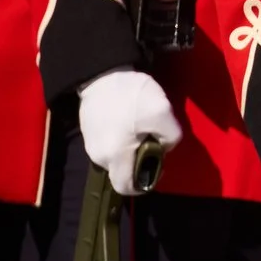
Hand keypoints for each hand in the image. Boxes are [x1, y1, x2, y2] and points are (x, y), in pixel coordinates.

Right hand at [76, 70, 179, 194]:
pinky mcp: (89, 133)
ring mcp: (90, 145)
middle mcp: (98, 156)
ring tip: (141, 126)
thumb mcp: (162, 114)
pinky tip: (129, 121)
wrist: (102, 74)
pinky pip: (109, 145)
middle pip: (123, 171)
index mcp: (115, 157)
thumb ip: (171, 137)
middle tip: (152, 138)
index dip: (143, 184)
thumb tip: (165, 147)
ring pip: (116, 158)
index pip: (126, 187)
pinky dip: (122, 139)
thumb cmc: (131, 97)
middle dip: (140, 161)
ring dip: (131, 148)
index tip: (156, 165)